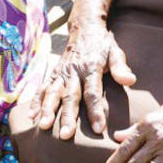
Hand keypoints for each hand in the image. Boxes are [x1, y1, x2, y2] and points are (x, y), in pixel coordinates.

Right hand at [32, 23, 135, 138]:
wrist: (84, 27)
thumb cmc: (102, 45)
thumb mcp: (115, 52)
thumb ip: (120, 67)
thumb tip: (130, 81)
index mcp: (91, 67)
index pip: (93, 92)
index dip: (95, 111)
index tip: (98, 129)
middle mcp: (73, 71)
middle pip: (70, 96)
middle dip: (67, 116)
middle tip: (66, 135)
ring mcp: (61, 72)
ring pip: (53, 92)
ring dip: (47, 109)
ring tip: (44, 127)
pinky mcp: (53, 73)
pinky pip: (42, 87)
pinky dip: (36, 101)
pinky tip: (32, 117)